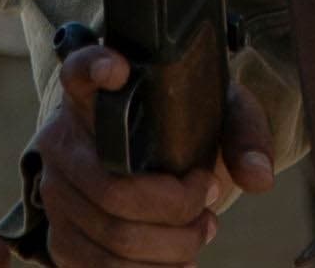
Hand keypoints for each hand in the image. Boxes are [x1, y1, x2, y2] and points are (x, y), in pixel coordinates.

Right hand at [32, 43, 275, 267]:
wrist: (145, 164)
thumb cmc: (179, 132)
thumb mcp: (214, 114)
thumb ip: (244, 134)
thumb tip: (258, 177)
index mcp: (93, 95)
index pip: (80, 72)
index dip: (95, 67)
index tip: (119, 68)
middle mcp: (62, 141)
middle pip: (116, 193)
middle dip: (179, 208)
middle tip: (208, 198)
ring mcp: (56, 193)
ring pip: (115, 240)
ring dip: (174, 247)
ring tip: (201, 231)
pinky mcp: (62, 237)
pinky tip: (179, 261)